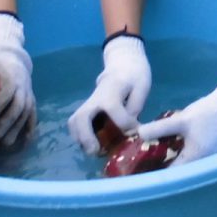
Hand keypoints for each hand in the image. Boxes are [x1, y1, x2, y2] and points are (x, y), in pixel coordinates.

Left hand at [0, 12, 34, 143]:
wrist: (10, 51)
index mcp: (11, 74)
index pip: (7, 93)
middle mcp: (23, 85)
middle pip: (19, 106)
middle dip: (7, 123)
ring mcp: (28, 93)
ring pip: (26, 113)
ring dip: (17, 129)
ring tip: (5, 143)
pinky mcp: (30, 99)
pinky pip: (33, 114)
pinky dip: (30, 128)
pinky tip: (26, 142)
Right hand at [67, 33, 151, 151]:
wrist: (123, 65)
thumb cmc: (134, 77)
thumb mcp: (142, 87)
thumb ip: (135, 106)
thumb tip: (129, 128)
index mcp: (111, 91)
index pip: (114, 110)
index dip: (126, 124)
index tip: (136, 130)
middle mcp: (95, 98)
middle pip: (81, 117)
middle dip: (86, 136)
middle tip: (95, 151)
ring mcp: (88, 104)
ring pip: (74, 122)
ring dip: (80, 138)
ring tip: (94, 150)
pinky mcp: (87, 110)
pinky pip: (76, 124)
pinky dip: (81, 136)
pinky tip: (93, 144)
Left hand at [135, 76, 216, 165]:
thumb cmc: (207, 114)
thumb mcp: (180, 120)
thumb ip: (159, 128)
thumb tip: (139, 133)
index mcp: (194, 158)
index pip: (172, 174)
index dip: (158, 173)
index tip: (144, 170)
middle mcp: (203, 162)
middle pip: (181, 170)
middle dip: (165, 166)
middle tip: (148, 162)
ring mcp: (211, 156)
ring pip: (189, 163)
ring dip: (175, 159)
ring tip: (160, 154)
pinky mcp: (214, 148)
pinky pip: (196, 156)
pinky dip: (185, 153)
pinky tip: (177, 145)